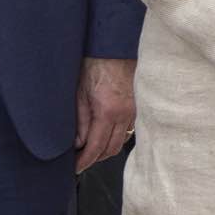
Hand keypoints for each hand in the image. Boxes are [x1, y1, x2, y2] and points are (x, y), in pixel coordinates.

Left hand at [75, 58, 136, 172]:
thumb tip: (78, 142)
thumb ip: (79, 120)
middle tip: (81, 160)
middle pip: (111, 149)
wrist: (115, 47)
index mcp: (108, 111)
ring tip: (91, 149)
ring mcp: (134, 112)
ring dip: (106, 149)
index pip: (96, 146)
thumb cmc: (95, 64)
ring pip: (121, 142)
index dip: (85, 160)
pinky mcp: (138, 107)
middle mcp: (125, 115)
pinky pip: (128, 130)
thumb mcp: (80, 92)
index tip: (76, 167)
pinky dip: (116, 137)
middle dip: (95, 158)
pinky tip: (106, 135)